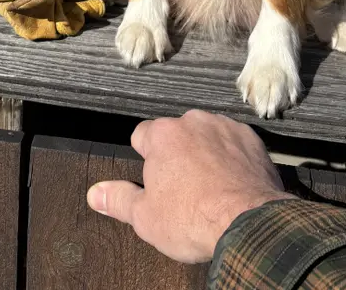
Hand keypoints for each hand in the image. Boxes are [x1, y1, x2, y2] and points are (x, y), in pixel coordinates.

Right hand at [87, 109, 292, 262]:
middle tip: (184, 188)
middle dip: (178, 154)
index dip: (146, 157)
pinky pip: (235, 143)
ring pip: (206, 135)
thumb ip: (119, 199)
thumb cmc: (193, 219)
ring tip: (211, 186)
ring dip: (206, 152)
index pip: (142, 135)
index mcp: (162, 135)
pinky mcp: (251, 138)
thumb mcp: (146, 217)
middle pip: (176, 134)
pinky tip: (233, 182)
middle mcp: (192, 121)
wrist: (248, 223)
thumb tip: (94, 193)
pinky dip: (233, 157)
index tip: (155, 178)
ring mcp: (224, 126)